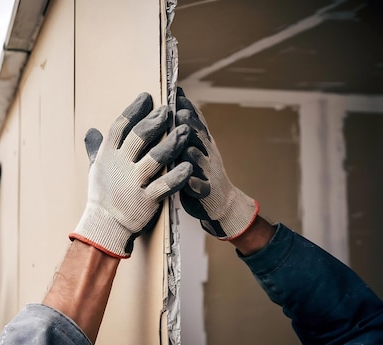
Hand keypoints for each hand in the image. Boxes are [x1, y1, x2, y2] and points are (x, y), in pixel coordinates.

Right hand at [70, 92, 192, 257]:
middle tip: (168, 109)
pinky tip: (189, 165)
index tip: (146, 97)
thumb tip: (90, 131)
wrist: (105, 226)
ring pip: (156, 159)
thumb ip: (96, 148)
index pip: (120, 128)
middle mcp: (121, 167)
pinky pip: (165, 185)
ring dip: (172, 143)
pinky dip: (178, 176)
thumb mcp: (95, 169)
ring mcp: (134, 184)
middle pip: (138, 138)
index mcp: (108, 157)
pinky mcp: (147, 200)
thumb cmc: (102, 195)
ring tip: (185, 130)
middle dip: (155, 121)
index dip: (133, 110)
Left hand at [175, 87, 257, 239]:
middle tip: (178, 113)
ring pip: (198, 160)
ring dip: (192, 153)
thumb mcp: (196, 144)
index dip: (186, 106)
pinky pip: (200, 188)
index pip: (194, 120)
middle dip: (189, 125)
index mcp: (200, 140)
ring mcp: (207, 172)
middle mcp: (206, 153)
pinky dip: (194, 185)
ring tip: (184, 147)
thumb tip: (175, 96)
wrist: (220, 202)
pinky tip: (188, 183)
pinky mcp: (205, 192)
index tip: (175, 92)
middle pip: (197, 136)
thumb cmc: (199, 169)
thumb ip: (186, 124)